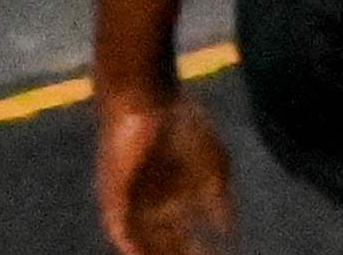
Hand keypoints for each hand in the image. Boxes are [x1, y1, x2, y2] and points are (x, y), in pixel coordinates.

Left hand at [96, 88, 232, 254]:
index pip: (187, 234)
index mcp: (178, 195)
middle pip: (166, 243)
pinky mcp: (113, 199)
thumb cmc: (183, 126)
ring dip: (154, 253)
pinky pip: (119, 229)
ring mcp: (132, 203)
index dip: (199, 250)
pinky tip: (139, 253)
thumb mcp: (214, 163)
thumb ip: (220, 198)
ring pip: (143, 240)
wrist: (147, 102)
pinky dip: (130, 243)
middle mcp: (154, 204)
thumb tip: (229, 231)